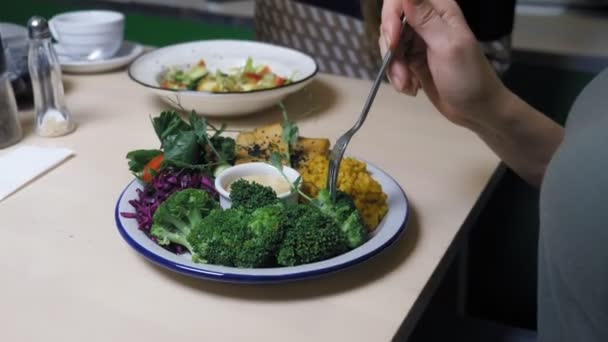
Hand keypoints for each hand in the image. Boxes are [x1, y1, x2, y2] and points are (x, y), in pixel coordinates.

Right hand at [379, 0, 509, 127]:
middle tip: (400, 70)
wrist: (477, 110)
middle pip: (391, 21)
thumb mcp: (448, 47)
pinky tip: (410, 88)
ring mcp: (418, 40)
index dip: (391, 15)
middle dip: (390, 47)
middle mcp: (426, 20)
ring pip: (389, 43)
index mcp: (440, 10)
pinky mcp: (413, 59)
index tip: (393, 40)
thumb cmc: (469, 78)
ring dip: (393, 66)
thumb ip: (426, 19)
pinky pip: (393, 60)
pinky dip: (396, 75)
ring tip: (407, 85)